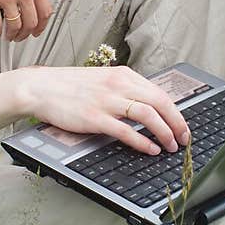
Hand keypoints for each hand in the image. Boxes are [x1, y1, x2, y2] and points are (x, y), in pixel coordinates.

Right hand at [20, 65, 189, 154]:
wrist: (40, 87)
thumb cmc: (69, 87)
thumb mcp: (102, 81)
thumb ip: (124, 91)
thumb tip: (147, 107)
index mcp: (122, 75)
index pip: (159, 93)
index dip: (176, 112)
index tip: (182, 126)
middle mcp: (118, 85)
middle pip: (160, 102)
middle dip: (177, 123)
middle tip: (183, 139)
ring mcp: (106, 101)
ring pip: (148, 114)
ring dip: (164, 132)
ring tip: (170, 146)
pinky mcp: (94, 117)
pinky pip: (126, 130)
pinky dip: (142, 141)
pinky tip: (151, 149)